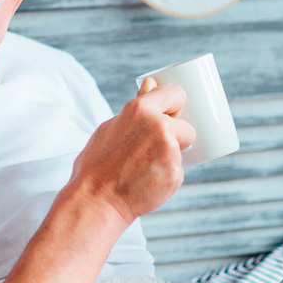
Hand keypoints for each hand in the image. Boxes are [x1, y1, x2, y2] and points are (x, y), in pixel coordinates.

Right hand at [68, 77, 196, 223]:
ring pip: (183, 150)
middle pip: (186, 125)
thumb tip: (150, 82)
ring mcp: (169, 151)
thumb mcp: (111, 127)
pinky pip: (178, 170)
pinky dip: (167, 176)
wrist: (96, 200)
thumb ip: (136, 106)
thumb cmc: (98, 164)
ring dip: (171, 157)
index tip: (173, 113)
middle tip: (154, 149)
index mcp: (141, 109)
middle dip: (177, 135)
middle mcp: (159, 126)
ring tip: (145, 168)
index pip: (176, 94)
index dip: (176, 105)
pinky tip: (147, 181)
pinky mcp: (175, 174)